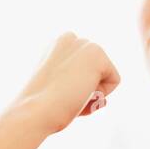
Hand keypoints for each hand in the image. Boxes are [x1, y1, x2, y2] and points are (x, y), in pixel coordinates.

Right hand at [4, 32, 120, 134]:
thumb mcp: (55, 88)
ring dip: (93, 93)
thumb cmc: (41, 107)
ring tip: (72, 96)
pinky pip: (114, 80)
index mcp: (57, 44)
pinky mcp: (97, 54)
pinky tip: (82, 94)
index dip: (76, 88)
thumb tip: (100, 98)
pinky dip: (102, 94)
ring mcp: (84, 44)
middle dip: (87, 90)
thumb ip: (73, 82)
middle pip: (97, 71)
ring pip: (106, 76)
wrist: (35, 111)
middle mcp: (70, 37)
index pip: (84, 69)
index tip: (59, 93)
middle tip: (65, 97)